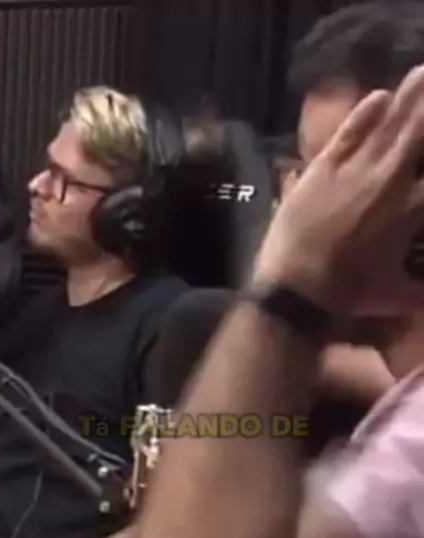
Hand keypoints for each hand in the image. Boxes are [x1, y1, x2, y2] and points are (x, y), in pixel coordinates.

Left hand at [253, 64, 423, 310]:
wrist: (296, 289)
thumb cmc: (348, 296)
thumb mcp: (395, 295)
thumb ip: (422, 291)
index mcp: (411, 209)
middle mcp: (388, 180)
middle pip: (419, 132)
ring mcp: (354, 170)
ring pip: (388, 124)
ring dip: (409, 97)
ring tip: (423, 72)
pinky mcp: (322, 168)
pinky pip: (349, 132)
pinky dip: (364, 113)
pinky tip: (379, 96)